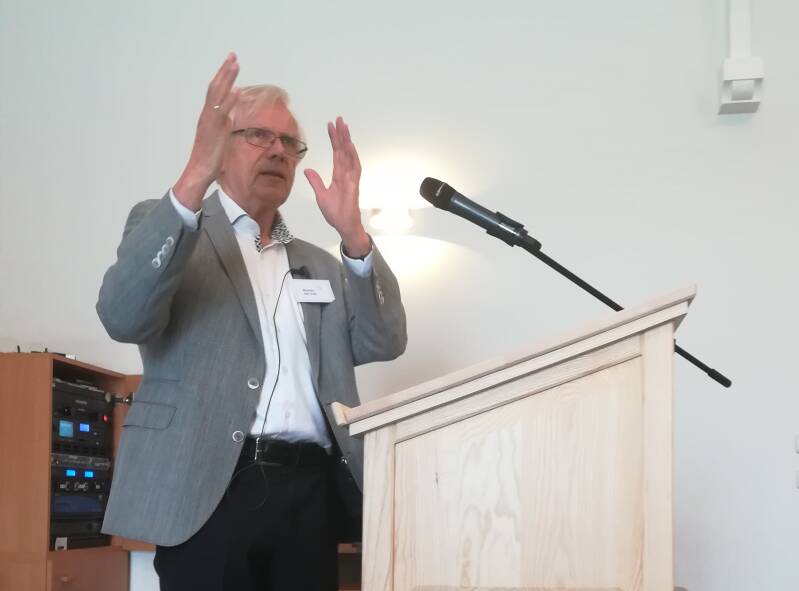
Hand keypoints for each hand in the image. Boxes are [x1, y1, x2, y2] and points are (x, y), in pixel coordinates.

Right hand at [173, 53, 240, 210]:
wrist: (199, 172)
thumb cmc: (209, 158)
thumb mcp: (219, 136)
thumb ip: (223, 124)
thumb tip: (230, 115)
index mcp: (208, 116)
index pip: (215, 91)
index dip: (223, 77)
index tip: (231, 63)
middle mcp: (207, 115)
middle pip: (215, 88)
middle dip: (224, 71)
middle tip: (233, 56)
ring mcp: (209, 122)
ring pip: (217, 96)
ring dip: (226, 79)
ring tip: (234, 64)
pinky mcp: (214, 131)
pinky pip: (222, 113)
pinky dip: (229, 100)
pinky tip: (236, 90)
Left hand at [304, 117, 370, 257]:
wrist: (343, 226)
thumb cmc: (335, 213)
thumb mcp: (321, 195)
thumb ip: (315, 181)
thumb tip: (308, 170)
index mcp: (338, 175)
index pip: (336, 153)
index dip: (334, 140)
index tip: (330, 126)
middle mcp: (346, 174)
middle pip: (343, 150)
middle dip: (341, 135)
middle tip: (339, 119)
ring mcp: (351, 179)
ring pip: (349, 155)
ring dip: (347, 141)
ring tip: (344, 127)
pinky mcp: (353, 185)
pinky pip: (354, 169)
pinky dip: (353, 156)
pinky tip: (350, 146)